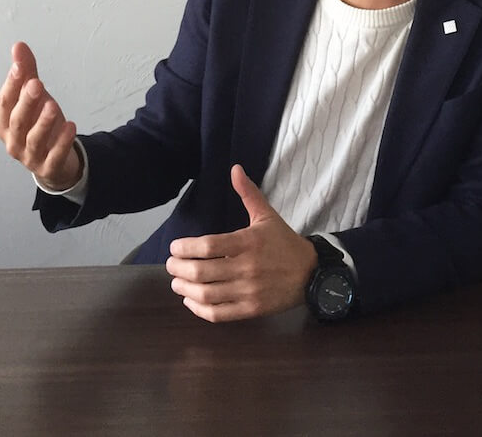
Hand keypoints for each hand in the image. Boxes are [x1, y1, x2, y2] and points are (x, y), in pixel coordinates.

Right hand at [0, 41, 79, 190]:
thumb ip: (26, 73)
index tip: (19, 66)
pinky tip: (71, 126)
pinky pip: (54, 156)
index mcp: (5, 123)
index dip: (11, 84)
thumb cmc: (38, 124)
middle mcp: (13, 141)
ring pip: (34, 139)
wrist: (52, 161)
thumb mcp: (34, 98)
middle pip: (18, 121)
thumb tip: (18, 46)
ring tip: (53, 105)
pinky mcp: (48, 167)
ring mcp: (30, 156)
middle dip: (26, 102)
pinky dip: (62, 143)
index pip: (5, 102)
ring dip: (43, 122)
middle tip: (37, 84)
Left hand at [166, 164, 318, 321]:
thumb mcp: (267, 215)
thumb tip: (235, 168)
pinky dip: (199, 310)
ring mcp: (249, 291)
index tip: (174, 247)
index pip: (208, 246)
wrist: (310, 273)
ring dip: (185, 290)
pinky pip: (218, 314)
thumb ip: (248, 193)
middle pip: (202, 272)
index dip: (186, 248)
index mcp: (248, 242)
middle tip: (171, 264)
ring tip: (177, 283)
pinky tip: (190, 302)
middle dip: (179, 269)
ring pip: (207, 295)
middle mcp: (247, 268)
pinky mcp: (251, 310)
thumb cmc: (284, 242)